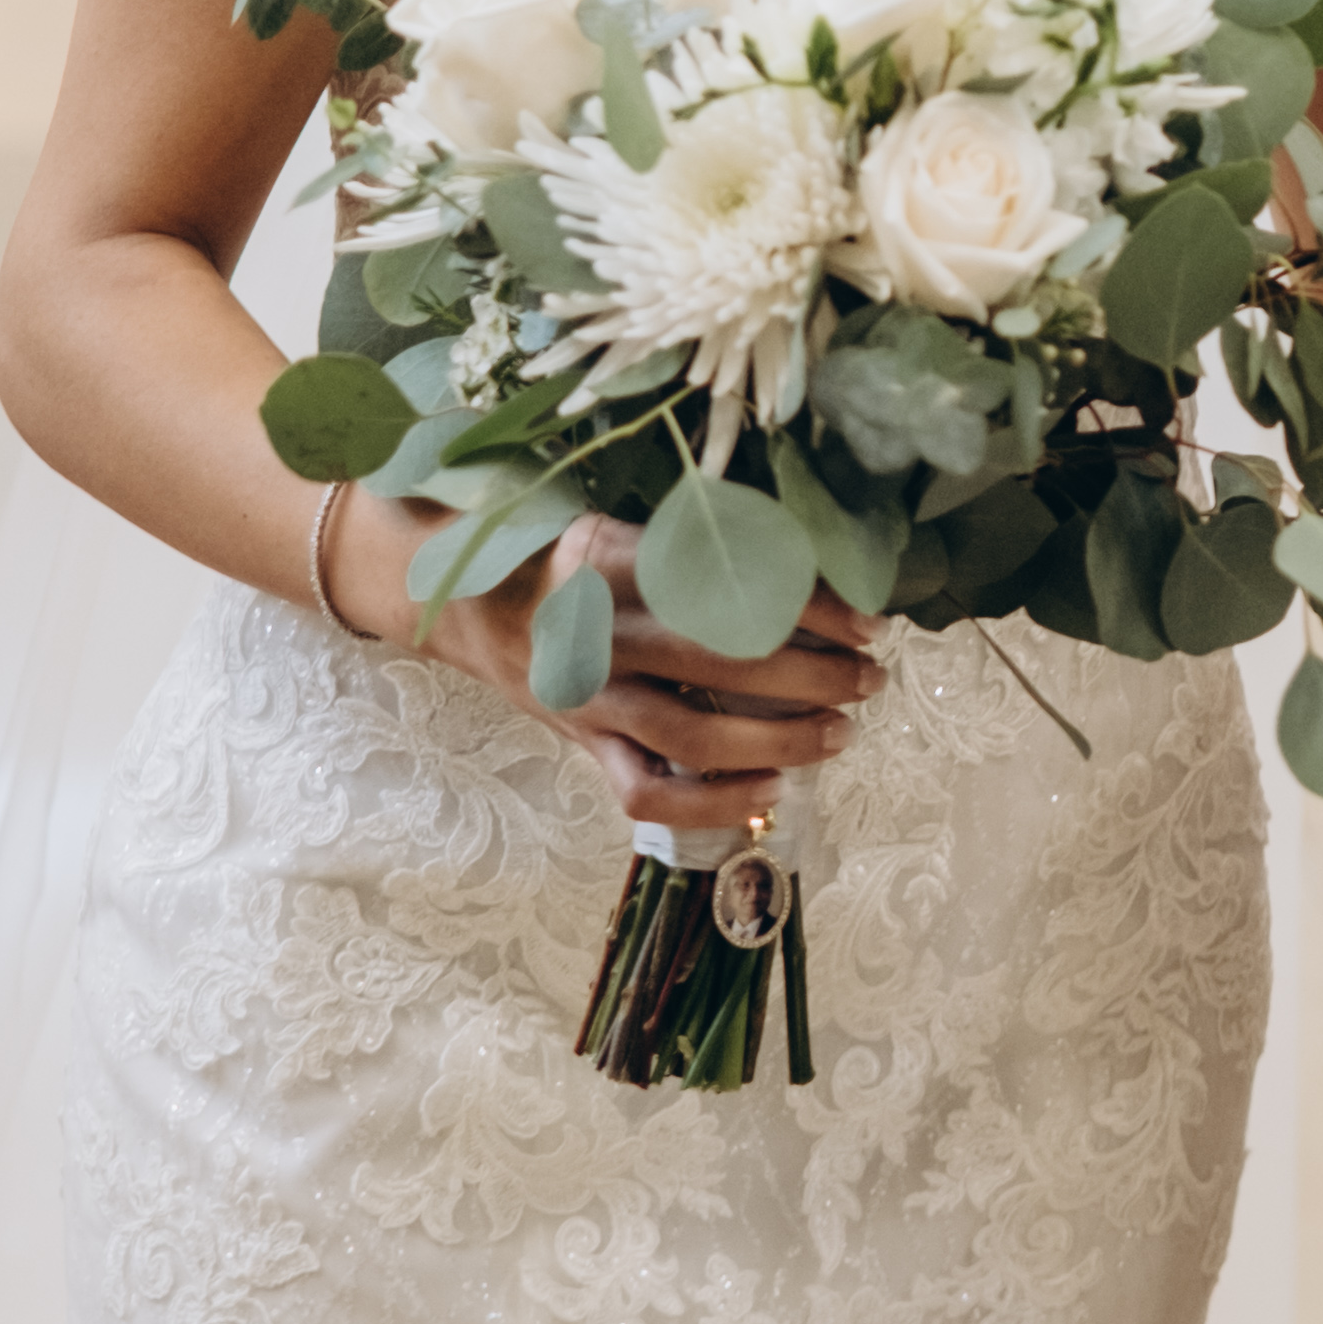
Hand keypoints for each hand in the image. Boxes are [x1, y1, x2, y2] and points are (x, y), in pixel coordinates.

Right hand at [328, 493, 884, 827]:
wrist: (451, 594)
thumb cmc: (554, 549)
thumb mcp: (614, 520)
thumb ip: (691, 540)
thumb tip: (810, 556)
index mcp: (606, 556)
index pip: (727, 583)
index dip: (810, 605)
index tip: (868, 615)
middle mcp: (594, 629)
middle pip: (722, 661)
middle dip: (814, 672)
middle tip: (871, 675)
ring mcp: (585, 694)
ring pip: (694, 733)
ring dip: (781, 738)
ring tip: (842, 729)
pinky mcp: (578, 741)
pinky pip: (647, 792)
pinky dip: (714, 802)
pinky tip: (771, 792)